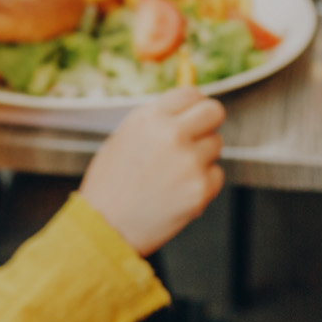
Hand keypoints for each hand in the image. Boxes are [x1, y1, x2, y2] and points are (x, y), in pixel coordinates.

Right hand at [80, 86, 225, 256]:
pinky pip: (215, 175)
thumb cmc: (110, 183)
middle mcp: (172, 135)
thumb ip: (157, 120)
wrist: (104, 227)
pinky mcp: (200, 189)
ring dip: (202, 156)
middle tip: (196, 137)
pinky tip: (177, 193)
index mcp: (149, 118)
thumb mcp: (124, 138)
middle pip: (214, 111)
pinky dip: (202, 183)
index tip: (191, 114)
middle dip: (208, 122)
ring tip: (173, 174)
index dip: (192, 105)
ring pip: (216, 145)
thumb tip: (189, 103)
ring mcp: (189, 162)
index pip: (190, 94)